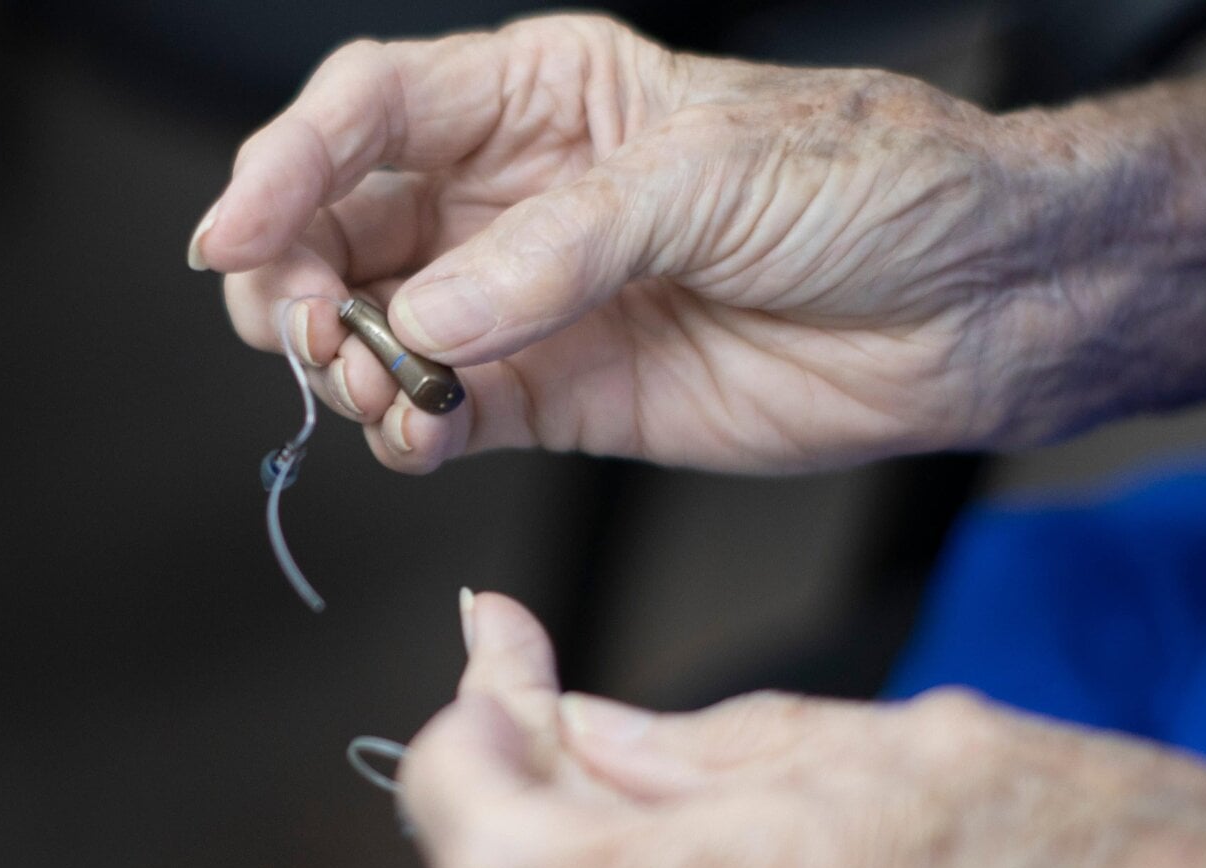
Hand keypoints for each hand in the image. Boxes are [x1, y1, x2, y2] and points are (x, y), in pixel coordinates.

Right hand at [192, 15, 1205, 474]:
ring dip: (346, 362)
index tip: (233, 235)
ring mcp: (536, 300)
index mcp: (547, 96)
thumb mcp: (710, 177)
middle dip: (297, 276)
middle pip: (346, 222)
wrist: (972, 303)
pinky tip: (418, 432)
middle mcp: (522, 196)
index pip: (372, 108)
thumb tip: (429, 315)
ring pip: (381, 326)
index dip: (285, 165)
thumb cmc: (869, 189)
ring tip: (375, 385)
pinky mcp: (566, 395)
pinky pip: (449, 412)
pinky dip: (411, 430)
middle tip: (301, 329)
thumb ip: (561, 251)